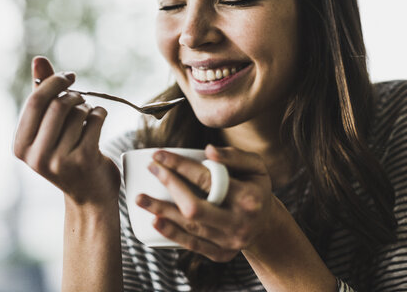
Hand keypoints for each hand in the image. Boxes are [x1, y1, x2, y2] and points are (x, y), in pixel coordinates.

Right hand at [13, 56, 119, 206]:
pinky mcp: (85, 159)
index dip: (53, 83)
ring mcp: (61, 160)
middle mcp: (36, 156)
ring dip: (88, 107)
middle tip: (81, 96)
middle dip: (73, 95)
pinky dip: (100, 112)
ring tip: (89, 115)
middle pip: (57, 105)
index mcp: (21, 147)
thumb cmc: (69, 158)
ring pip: (78, 112)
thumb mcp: (49, 131)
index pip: (34, 103)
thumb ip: (43, 97)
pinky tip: (99, 117)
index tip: (69, 77)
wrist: (90, 197)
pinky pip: (95, 119)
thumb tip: (39, 59)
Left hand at [135, 145, 279, 261]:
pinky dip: (172, 233)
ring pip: (190, 227)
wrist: (266, 224)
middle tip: (152, 169)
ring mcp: (230, 241)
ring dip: (162, 211)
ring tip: (140, 198)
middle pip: (195, 206)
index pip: (208, 179)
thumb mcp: (256, 166)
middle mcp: (239, 222)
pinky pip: (193, 245)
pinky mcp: (221, 254)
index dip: (180, 166)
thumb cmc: (256, 188)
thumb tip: (208, 150)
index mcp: (249, 198)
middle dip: (170, 185)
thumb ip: (234, 156)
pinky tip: (155, 221)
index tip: (159, 154)